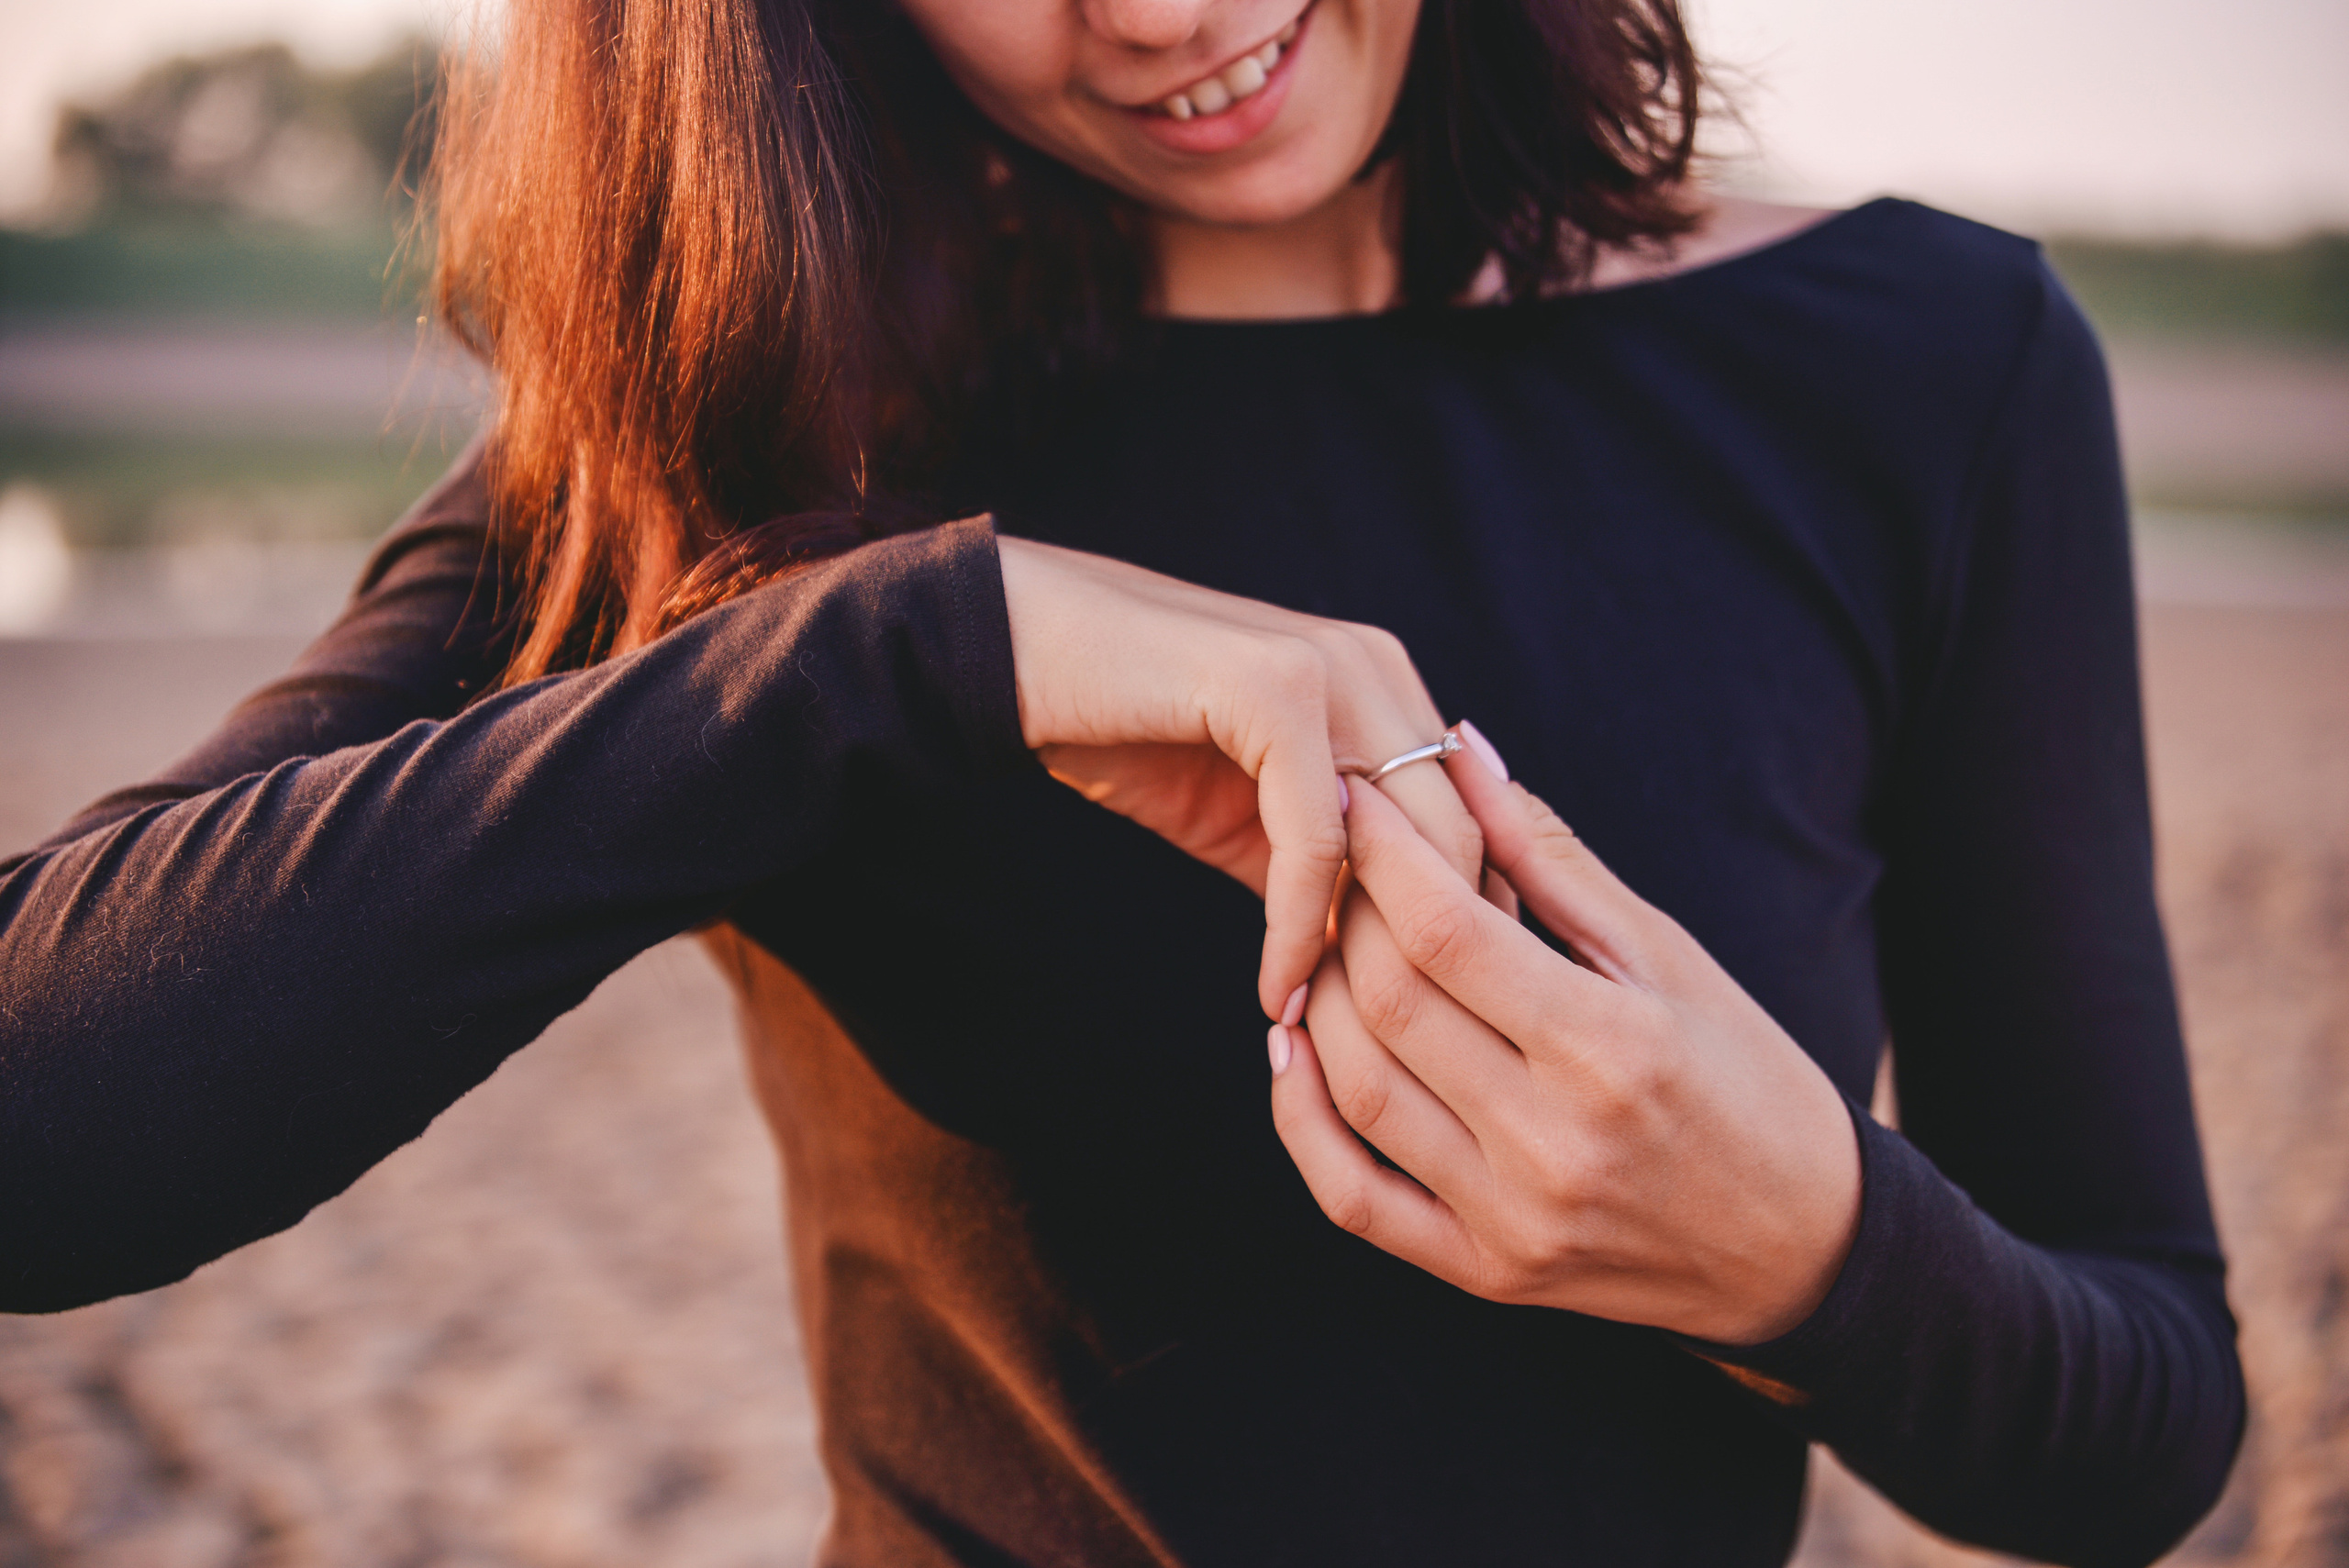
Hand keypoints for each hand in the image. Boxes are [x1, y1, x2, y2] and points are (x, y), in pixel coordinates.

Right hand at [995, 535, 1484, 1019]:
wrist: (1019, 653)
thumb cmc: (1126, 730)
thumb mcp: (1245, 817)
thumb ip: (1324, 870)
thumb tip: (1380, 972)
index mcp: (1387, 686)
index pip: (1475, 823)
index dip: (1460, 930)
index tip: (1424, 1029)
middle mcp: (1379, 667)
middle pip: (1463, 840)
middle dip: (1432, 959)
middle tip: (1389, 1055)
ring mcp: (1334, 669)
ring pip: (1408, 845)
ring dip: (1373, 957)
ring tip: (1334, 1034)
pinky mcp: (1277, 690)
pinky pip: (1318, 841)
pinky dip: (1299, 929)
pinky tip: (1274, 991)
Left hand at [1267, 731, 1860, 1344]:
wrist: (1799, 1247)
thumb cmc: (1745, 1077)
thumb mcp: (1668, 956)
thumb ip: (1552, 858)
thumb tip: (1460, 750)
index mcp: (1611, 1048)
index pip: (1447, 931)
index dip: (1381, 850)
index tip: (1351, 789)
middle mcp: (1552, 1141)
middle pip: (1388, 1002)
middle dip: (1341, 911)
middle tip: (1329, 856)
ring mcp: (1512, 1217)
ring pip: (1356, 1087)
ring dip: (1311, 998)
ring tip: (1316, 937)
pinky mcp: (1485, 1272)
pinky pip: (1351, 1195)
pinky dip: (1300, 1117)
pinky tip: (1292, 1047)